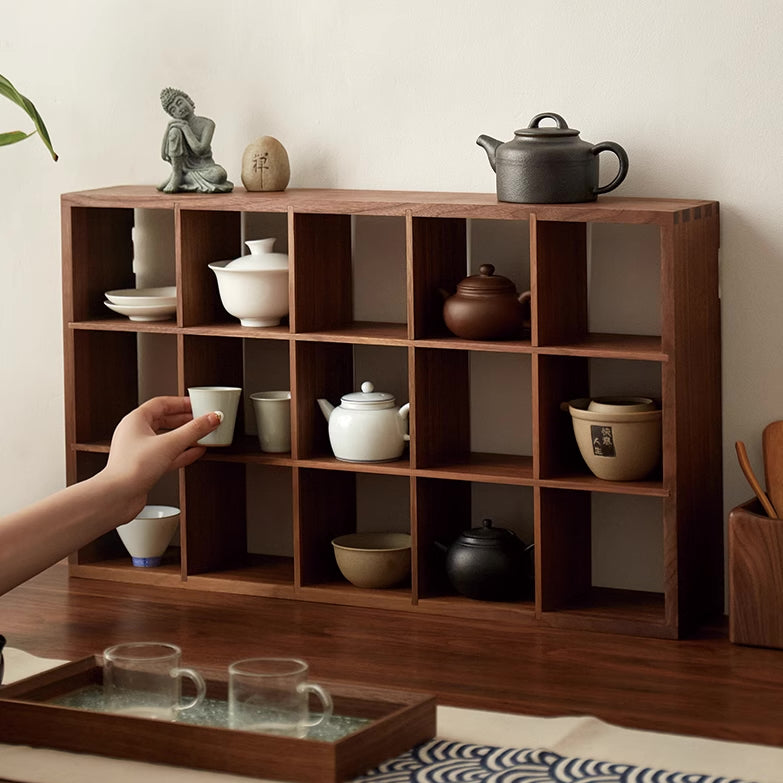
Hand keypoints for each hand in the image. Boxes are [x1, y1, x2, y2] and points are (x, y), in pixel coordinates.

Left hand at [103, 396, 220, 515]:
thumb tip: (212, 418)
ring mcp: (140, 450)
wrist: (118, 496)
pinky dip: (183, 452)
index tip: (198, 404)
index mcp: (135, 420)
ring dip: (186, 436)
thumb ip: (194, 430)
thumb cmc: (131, 468)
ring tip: (203, 435)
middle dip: (186, 420)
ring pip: (168, 438)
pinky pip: (168, 454)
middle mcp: (135, 433)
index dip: (181, 403)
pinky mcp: (146, 466)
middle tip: (203, 419)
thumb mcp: (170, 444)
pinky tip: (196, 452)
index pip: (162, 403)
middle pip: (165, 420)